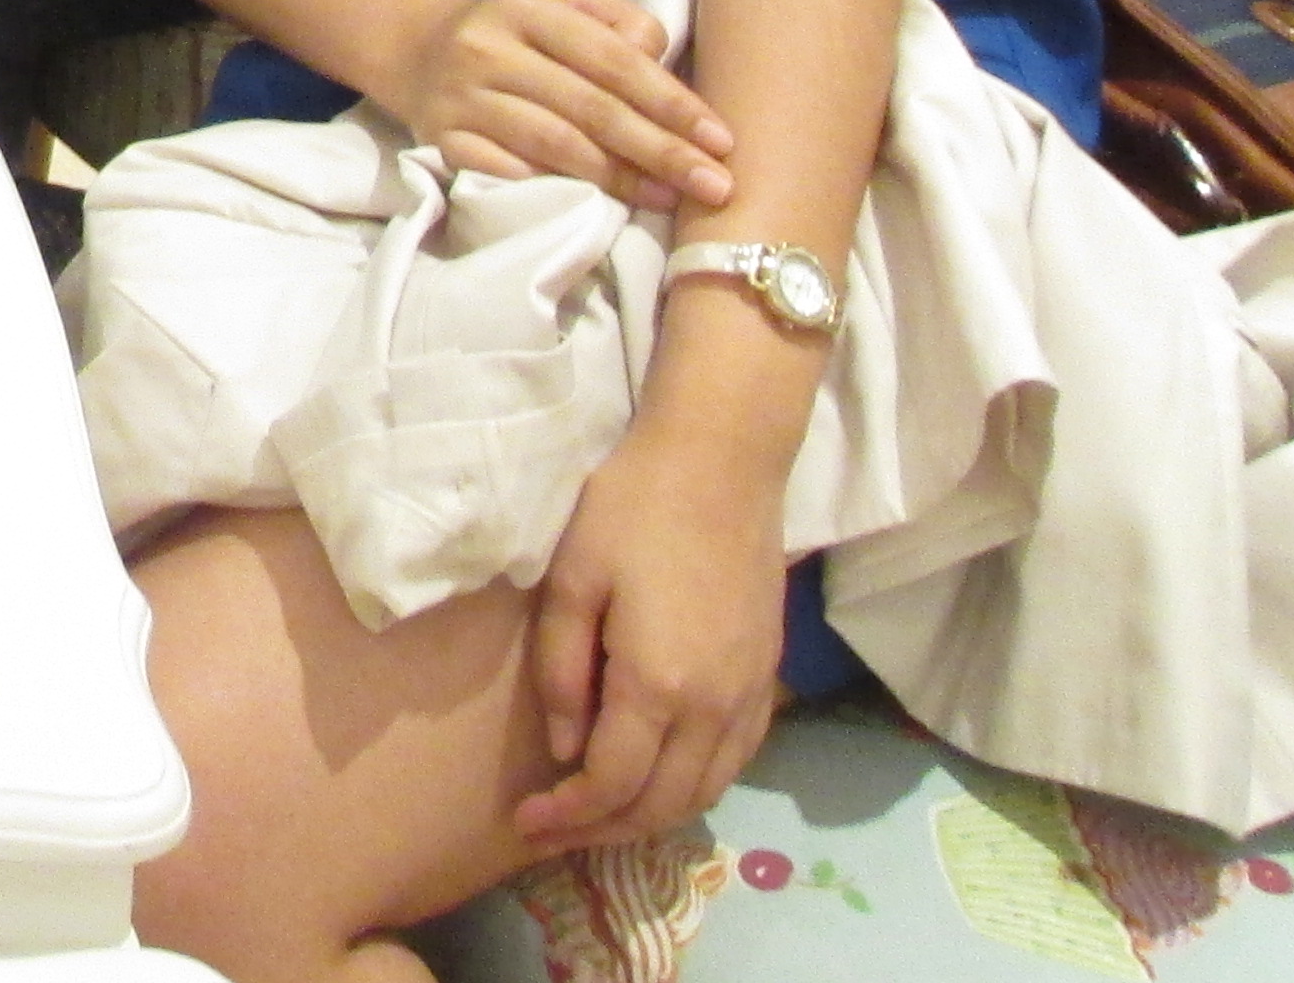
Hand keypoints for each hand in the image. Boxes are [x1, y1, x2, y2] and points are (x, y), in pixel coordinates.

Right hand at [381, 0, 737, 208]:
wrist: (416, 51)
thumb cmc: (515, 34)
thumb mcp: (561, 5)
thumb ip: (617, 21)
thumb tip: (661, 62)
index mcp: (526, 8)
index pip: (612, 59)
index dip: (670, 102)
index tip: (721, 140)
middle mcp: (488, 50)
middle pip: (590, 108)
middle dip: (660, 150)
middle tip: (715, 185)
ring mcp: (461, 99)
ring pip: (554, 145)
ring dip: (621, 178)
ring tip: (671, 199)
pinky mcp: (441, 143)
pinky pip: (508, 174)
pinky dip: (556, 190)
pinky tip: (598, 208)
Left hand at [516, 417, 793, 848]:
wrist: (722, 463)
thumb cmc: (633, 509)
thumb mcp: (572, 581)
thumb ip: (562, 671)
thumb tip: (565, 745)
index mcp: (659, 686)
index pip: (613, 784)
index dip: (568, 814)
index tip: (525, 821)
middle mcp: (714, 708)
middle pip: (662, 804)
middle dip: (602, 830)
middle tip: (552, 831)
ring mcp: (750, 696)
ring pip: (704, 793)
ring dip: (650, 818)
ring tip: (598, 817)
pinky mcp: (768, 678)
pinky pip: (734, 763)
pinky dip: (694, 789)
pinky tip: (660, 780)